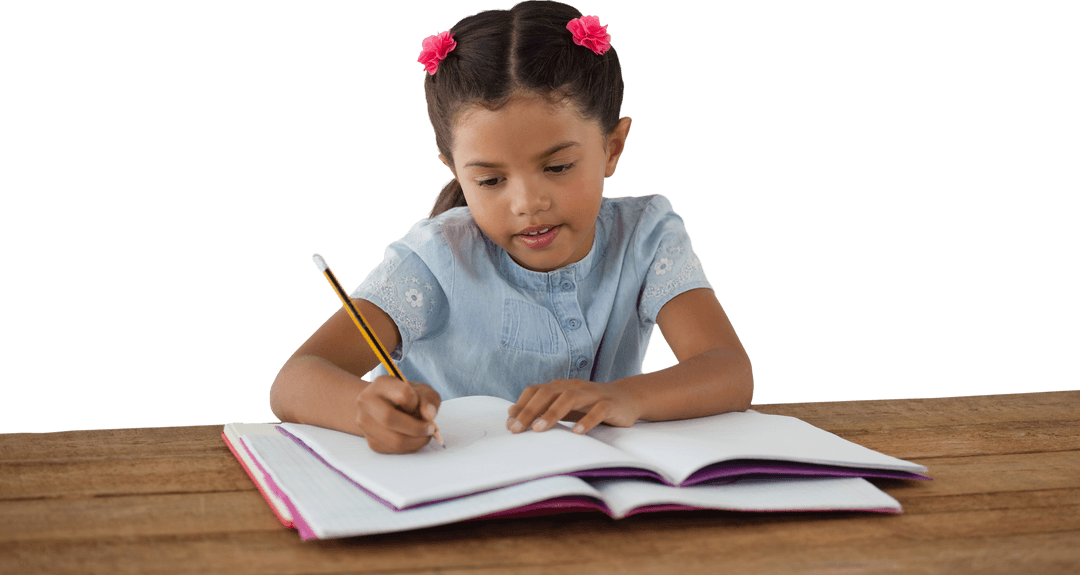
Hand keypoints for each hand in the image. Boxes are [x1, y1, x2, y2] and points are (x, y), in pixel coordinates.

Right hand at [356, 375, 440, 453]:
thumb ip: (429, 399)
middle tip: (430, 429)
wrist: (385, 407)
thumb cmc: (407, 397)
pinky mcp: (371, 441)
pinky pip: (394, 450)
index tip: (421, 406)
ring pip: (394, 440)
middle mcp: (367, 402)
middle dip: (417, 428)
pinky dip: (410, 447)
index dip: (417, 403)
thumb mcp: (422, 391)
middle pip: (389, 419)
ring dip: (417, 441)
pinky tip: (414, 439)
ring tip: (425, 435)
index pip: (403, 394)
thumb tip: (429, 415)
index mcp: (381, 384)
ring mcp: (365, 423)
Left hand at [506, 379, 640, 434]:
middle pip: (548, 394)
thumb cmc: (589, 404)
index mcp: (560, 386)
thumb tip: (511, 415)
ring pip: (569, 399)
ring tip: (539, 429)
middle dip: (530, 411)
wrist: (625, 399)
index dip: (521, 406)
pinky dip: (587, 420)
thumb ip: (540, 409)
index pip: (535, 391)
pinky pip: (597, 410)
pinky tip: (577, 432)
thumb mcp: (563, 406)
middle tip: (517, 429)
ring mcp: (591, 394)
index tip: (509, 424)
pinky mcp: (609, 404)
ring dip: (552, 413)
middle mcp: (573, 386)